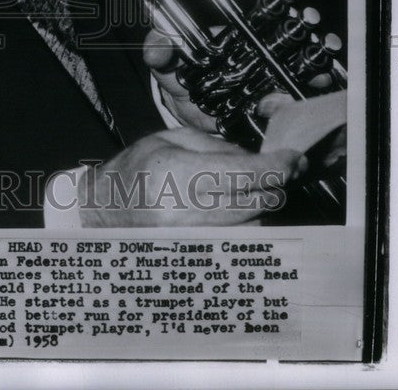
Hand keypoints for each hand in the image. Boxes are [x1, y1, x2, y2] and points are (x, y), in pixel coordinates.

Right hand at [78, 125, 305, 226]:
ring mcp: (193, 241)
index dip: (281, 165)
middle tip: (279, 170)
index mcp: (181, 175)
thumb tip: (255, 158)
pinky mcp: (195, 256)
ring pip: (255, 224)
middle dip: (275, 183)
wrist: (101, 212)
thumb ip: (215, 146)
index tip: (295, 159)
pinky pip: (238, 242)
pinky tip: (232, 212)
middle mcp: (189, 212)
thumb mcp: (169, 140)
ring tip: (242, 191)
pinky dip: (245, 225)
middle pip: (260, 201)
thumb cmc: (132, 172)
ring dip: (260, 206)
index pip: (250, 174)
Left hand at [142, 28, 336, 132]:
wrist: (193, 119)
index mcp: (237, 35)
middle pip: (288, 30)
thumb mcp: (167, 67)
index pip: (262, 10)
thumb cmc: (183, 82)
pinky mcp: (281, 100)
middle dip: (303, 22)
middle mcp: (259, 49)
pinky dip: (317, 82)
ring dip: (316, 49)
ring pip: (301, 56)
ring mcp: (272, 73)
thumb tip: (157, 45)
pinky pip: (303, 89)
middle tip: (309, 18)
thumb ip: (160, 52)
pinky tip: (326, 76)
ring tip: (326, 46)